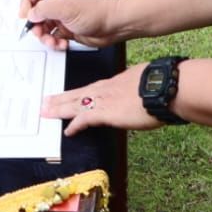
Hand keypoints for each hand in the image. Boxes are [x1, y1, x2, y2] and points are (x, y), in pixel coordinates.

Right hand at [18, 0, 119, 49]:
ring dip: (45, 36)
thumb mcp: (67, 8)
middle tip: (39, 32)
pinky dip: (54, 42)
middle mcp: (60, 2)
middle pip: (37, 12)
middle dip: (36, 24)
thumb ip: (45, 9)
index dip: (27, 2)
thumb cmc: (97, 11)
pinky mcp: (67, 29)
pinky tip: (62, 43)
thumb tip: (31, 13)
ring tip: (52, 41)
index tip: (25, 15)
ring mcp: (63, 16)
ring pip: (44, 27)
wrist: (113, 26)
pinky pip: (53, 37)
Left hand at [42, 64, 159, 135]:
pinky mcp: (107, 112)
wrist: (165, 87)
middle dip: (61, 98)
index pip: (91, 88)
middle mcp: (106, 89)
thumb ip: (137, 88)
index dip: (77, 93)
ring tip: (46, 111)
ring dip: (60, 108)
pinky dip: (76, 125)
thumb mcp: (145, 80)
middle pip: (78, 94)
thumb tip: (140, 93)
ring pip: (76, 104)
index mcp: (115, 81)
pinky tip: (68, 131)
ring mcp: (105, 100)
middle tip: (46, 101)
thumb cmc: (161, 84)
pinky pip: (85, 119)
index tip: (67, 94)